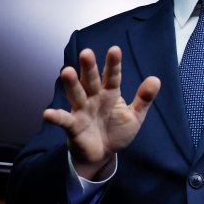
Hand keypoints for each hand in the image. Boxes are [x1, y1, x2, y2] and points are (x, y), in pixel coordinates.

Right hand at [43, 46, 160, 179]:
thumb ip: (144, 99)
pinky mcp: (73, 126)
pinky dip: (56, 117)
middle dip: (89, 68)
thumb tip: (156, 79)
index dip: (113, 64)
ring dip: (71, 84)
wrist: (103, 154)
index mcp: (110, 93)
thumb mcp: (135, 116)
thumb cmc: (117, 131)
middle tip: (86, 53)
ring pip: (76, 94)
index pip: (112, 76)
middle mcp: (94, 98)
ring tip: (66, 71)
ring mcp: (82, 110)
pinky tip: (48, 114)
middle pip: (91, 80)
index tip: (115, 49)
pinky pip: (64, 120)